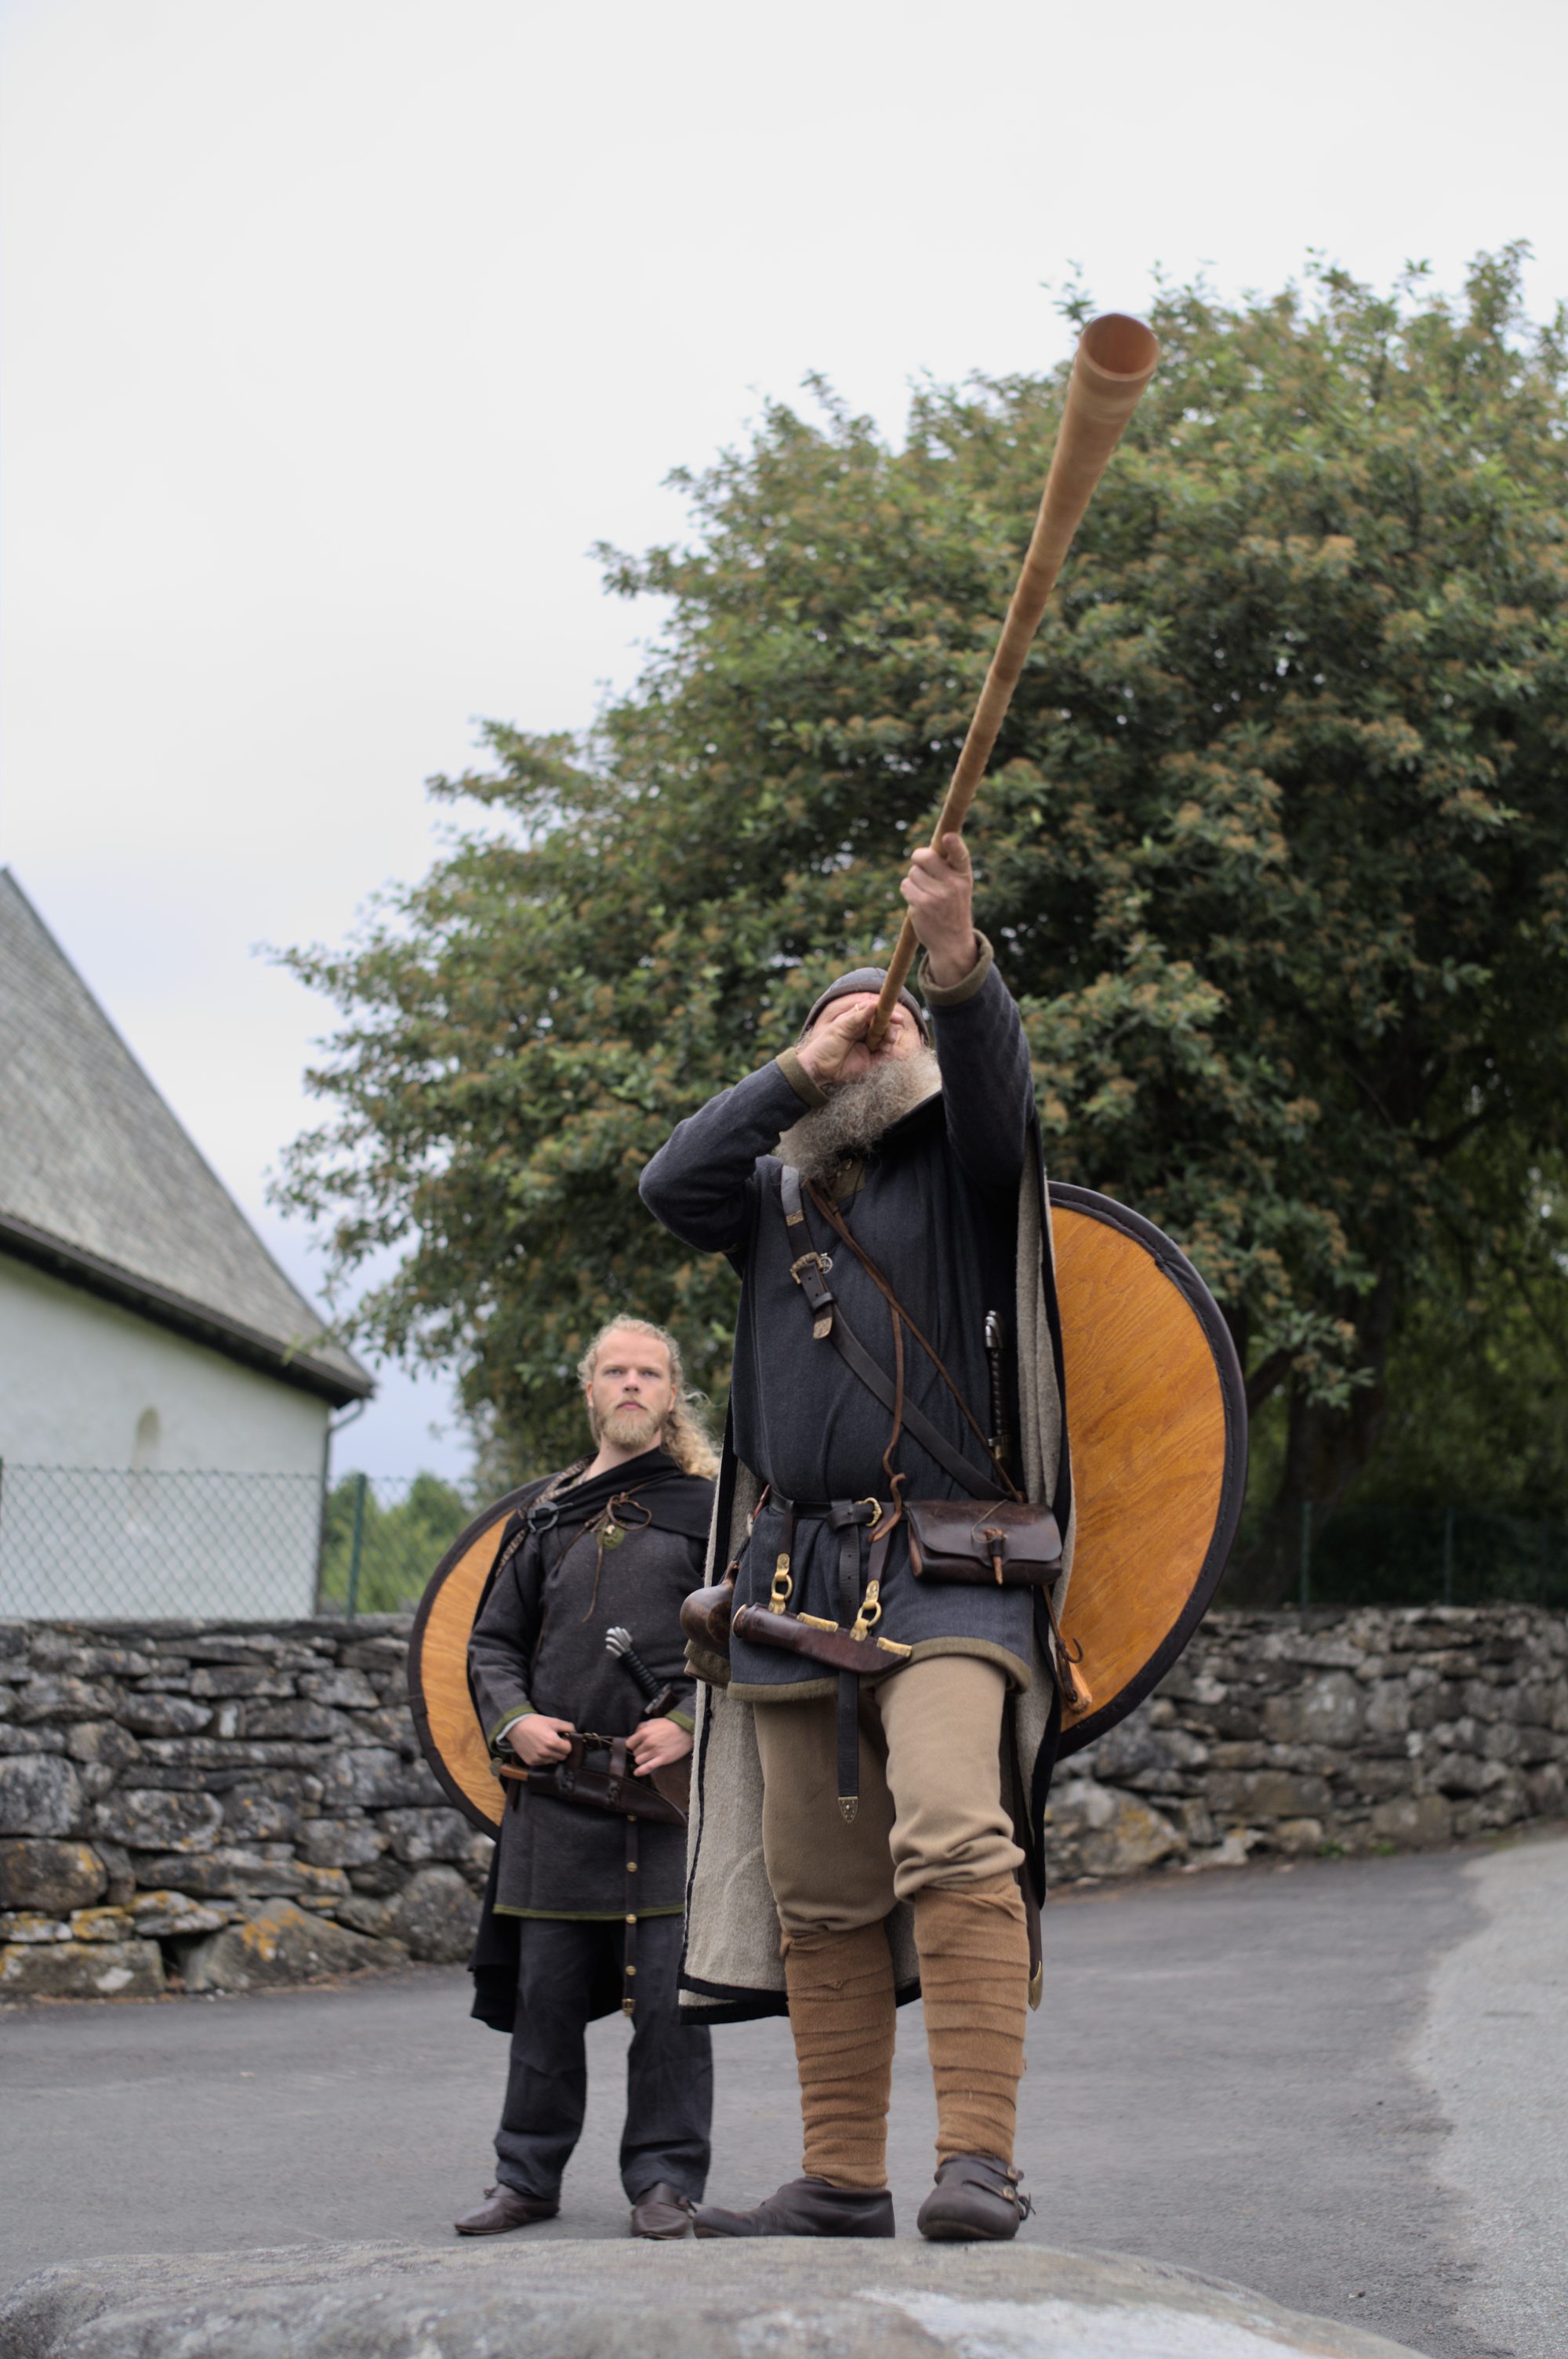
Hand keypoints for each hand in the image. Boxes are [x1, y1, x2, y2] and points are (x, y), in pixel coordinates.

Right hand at [508, 1713, 575, 1766]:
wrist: (515, 1726)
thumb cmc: (535, 1722)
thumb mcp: (553, 1721)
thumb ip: (568, 1726)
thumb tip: (575, 1733)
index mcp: (553, 1742)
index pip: (568, 1749)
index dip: (567, 1743)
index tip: (562, 1738)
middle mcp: (546, 1752)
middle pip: (562, 1756)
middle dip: (561, 1750)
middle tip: (555, 1741)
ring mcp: (538, 1758)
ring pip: (553, 1761)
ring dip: (553, 1754)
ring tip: (546, 1745)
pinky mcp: (531, 1762)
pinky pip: (543, 1763)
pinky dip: (544, 1757)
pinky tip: (539, 1749)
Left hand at [626, 1717, 694, 1774]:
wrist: (686, 1730)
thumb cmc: (670, 1725)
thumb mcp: (654, 1721)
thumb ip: (642, 1726)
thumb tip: (634, 1734)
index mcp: (645, 1732)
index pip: (629, 1743)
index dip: (632, 1745)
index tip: (636, 1745)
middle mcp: (648, 1742)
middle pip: (635, 1753)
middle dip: (639, 1752)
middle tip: (645, 1750)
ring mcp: (655, 1751)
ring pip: (639, 1760)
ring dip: (642, 1760)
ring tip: (647, 1757)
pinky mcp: (662, 1759)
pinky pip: (648, 1767)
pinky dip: (641, 1771)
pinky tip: (637, 1773)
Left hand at [796, 995, 917, 1086]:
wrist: (817, 1069)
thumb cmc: (825, 1045)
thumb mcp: (840, 1028)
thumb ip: (857, 1017)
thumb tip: (873, 1005)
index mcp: (856, 1020)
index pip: (876, 1013)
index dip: (887, 1013)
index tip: (898, 1017)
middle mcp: (864, 1031)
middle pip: (884, 1025)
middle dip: (891, 1029)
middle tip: (891, 1035)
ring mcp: (867, 1045)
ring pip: (886, 1039)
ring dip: (890, 1040)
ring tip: (886, 1045)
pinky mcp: (869, 1060)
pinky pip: (884, 1055)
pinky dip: (889, 1053)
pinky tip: (888, 1052)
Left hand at [900, 832, 977, 986]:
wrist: (952, 942)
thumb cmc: (953, 907)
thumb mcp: (959, 886)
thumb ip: (947, 867)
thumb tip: (922, 851)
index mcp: (964, 876)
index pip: (961, 856)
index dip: (954, 845)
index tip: (948, 837)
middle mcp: (953, 885)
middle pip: (926, 856)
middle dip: (918, 857)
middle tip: (919, 862)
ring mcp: (936, 896)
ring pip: (912, 872)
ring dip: (914, 879)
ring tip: (925, 892)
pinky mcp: (920, 905)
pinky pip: (905, 886)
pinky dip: (908, 891)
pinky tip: (919, 902)